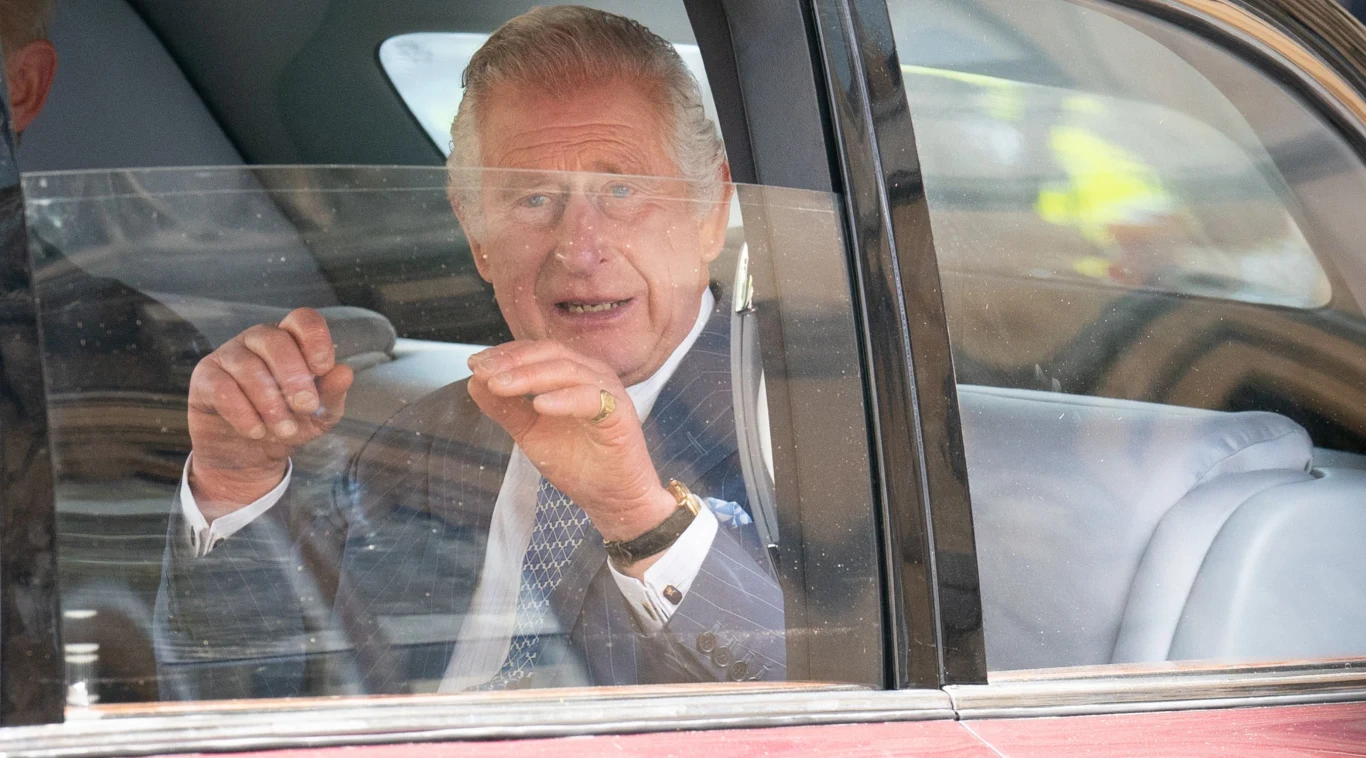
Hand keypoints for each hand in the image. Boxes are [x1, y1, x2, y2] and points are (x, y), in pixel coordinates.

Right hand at [187, 308, 352, 518]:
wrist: (248, 455)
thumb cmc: (288, 423)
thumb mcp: (319, 414)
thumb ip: (333, 393)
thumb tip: (345, 372)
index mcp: (291, 340)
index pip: (302, 320)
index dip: (314, 339)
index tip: (322, 369)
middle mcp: (258, 340)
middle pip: (274, 340)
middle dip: (294, 376)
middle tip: (306, 406)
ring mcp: (229, 356)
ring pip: (248, 366)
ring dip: (270, 402)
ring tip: (284, 429)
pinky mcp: (205, 378)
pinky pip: (222, 388)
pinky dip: (243, 413)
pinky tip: (256, 431)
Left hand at [467, 340, 675, 543]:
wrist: (612, 498)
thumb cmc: (580, 463)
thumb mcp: (531, 433)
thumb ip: (506, 408)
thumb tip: (474, 382)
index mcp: (572, 374)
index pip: (535, 351)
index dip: (504, 354)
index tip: (474, 364)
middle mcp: (591, 375)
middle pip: (550, 354)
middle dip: (512, 361)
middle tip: (483, 372)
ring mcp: (607, 392)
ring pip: (567, 370)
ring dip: (530, 376)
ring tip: (500, 386)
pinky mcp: (619, 414)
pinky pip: (590, 399)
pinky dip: (563, 399)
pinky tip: (540, 405)